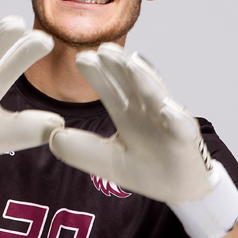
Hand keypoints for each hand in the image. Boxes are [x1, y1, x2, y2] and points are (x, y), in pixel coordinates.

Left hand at [49, 43, 237, 237]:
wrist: (179, 189)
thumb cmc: (145, 169)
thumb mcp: (108, 162)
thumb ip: (82, 151)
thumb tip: (52, 138)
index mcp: (127, 114)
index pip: (110, 89)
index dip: (97, 74)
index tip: (80, 58)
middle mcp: (147, 111)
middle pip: (131, 84)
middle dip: (119, 66)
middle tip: (103, 48)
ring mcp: (168, 121)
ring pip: (156, 96)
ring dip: (144, 80)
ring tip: (131, 63)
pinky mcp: (185, 139)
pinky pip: (181, 126)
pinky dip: (174, 117)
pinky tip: (166, 109)